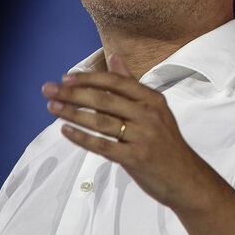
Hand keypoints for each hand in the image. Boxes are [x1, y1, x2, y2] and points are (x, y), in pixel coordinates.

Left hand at [41, 54, 219, 212]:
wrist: (186, 177)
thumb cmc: (165, 141)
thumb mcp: (154, 109)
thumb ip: (131, 84)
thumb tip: (114, 57)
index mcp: (153, 99)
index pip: (117, 82)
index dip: (90, 78)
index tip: (66, 78)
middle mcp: (150, 114)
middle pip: (105, 100)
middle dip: (72, 93)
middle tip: (47, 89)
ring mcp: (143, 136)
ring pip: (101, 122)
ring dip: (73, 113)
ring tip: (51, 107)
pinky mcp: (136, 158)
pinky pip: (104, 146)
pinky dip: (83, 138)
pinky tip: (66, 131)